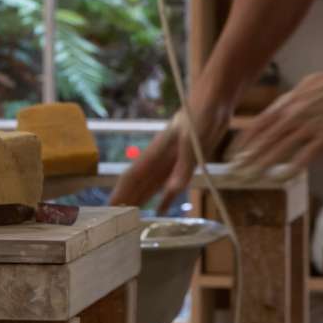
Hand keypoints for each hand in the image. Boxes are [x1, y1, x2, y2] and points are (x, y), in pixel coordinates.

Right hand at [110, 91, 233, 213]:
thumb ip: (183, 166)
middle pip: (138, 184)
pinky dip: (164, 199)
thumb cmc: (200, 114)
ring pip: (150, 186)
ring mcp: (171, 161)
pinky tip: (161, 210)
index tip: (108, 209)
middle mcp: (159, 159)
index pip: (132, 177)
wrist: (214, 101)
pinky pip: (170, 184)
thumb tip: (172, 191)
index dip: (120, 192)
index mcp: (156, 152)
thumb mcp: (193, 140)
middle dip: (124, 201)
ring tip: (130, 219)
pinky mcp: (184, 162)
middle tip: (113, 222)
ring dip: (140, 201)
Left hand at [229, 65, 322, 176]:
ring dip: (261, 166)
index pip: (257, 125)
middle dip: (246, 158)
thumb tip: (282, 108)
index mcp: (287, 103)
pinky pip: (304, 156)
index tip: (231, 154)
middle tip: (232, 172)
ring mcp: (308, 126)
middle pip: (263, 140)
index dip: (242, 142)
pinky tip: (280, 179)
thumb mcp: (306, 86)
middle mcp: (293, 115)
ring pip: (279, 150)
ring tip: (249, 179)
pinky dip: (291, 169)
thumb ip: (292, 100)